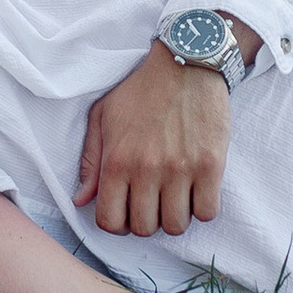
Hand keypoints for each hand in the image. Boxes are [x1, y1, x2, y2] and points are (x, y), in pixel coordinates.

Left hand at [77, 40, 234, 234]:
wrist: (186, 63)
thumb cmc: (141, 90)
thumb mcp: (103, 116)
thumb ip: (90, 161)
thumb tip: (82, 200)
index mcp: (117, 160)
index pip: (110, 221)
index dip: (116, 223)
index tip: (125, 212)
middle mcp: (147, 169)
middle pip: (144, 229)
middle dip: (145, 221)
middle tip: (151, 203)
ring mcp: (181, 169)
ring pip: (176, 225)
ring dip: (174, 217)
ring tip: (174, 197)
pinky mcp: (211, 165)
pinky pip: (207, 212)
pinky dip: (202, 208)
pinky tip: (196, 191)